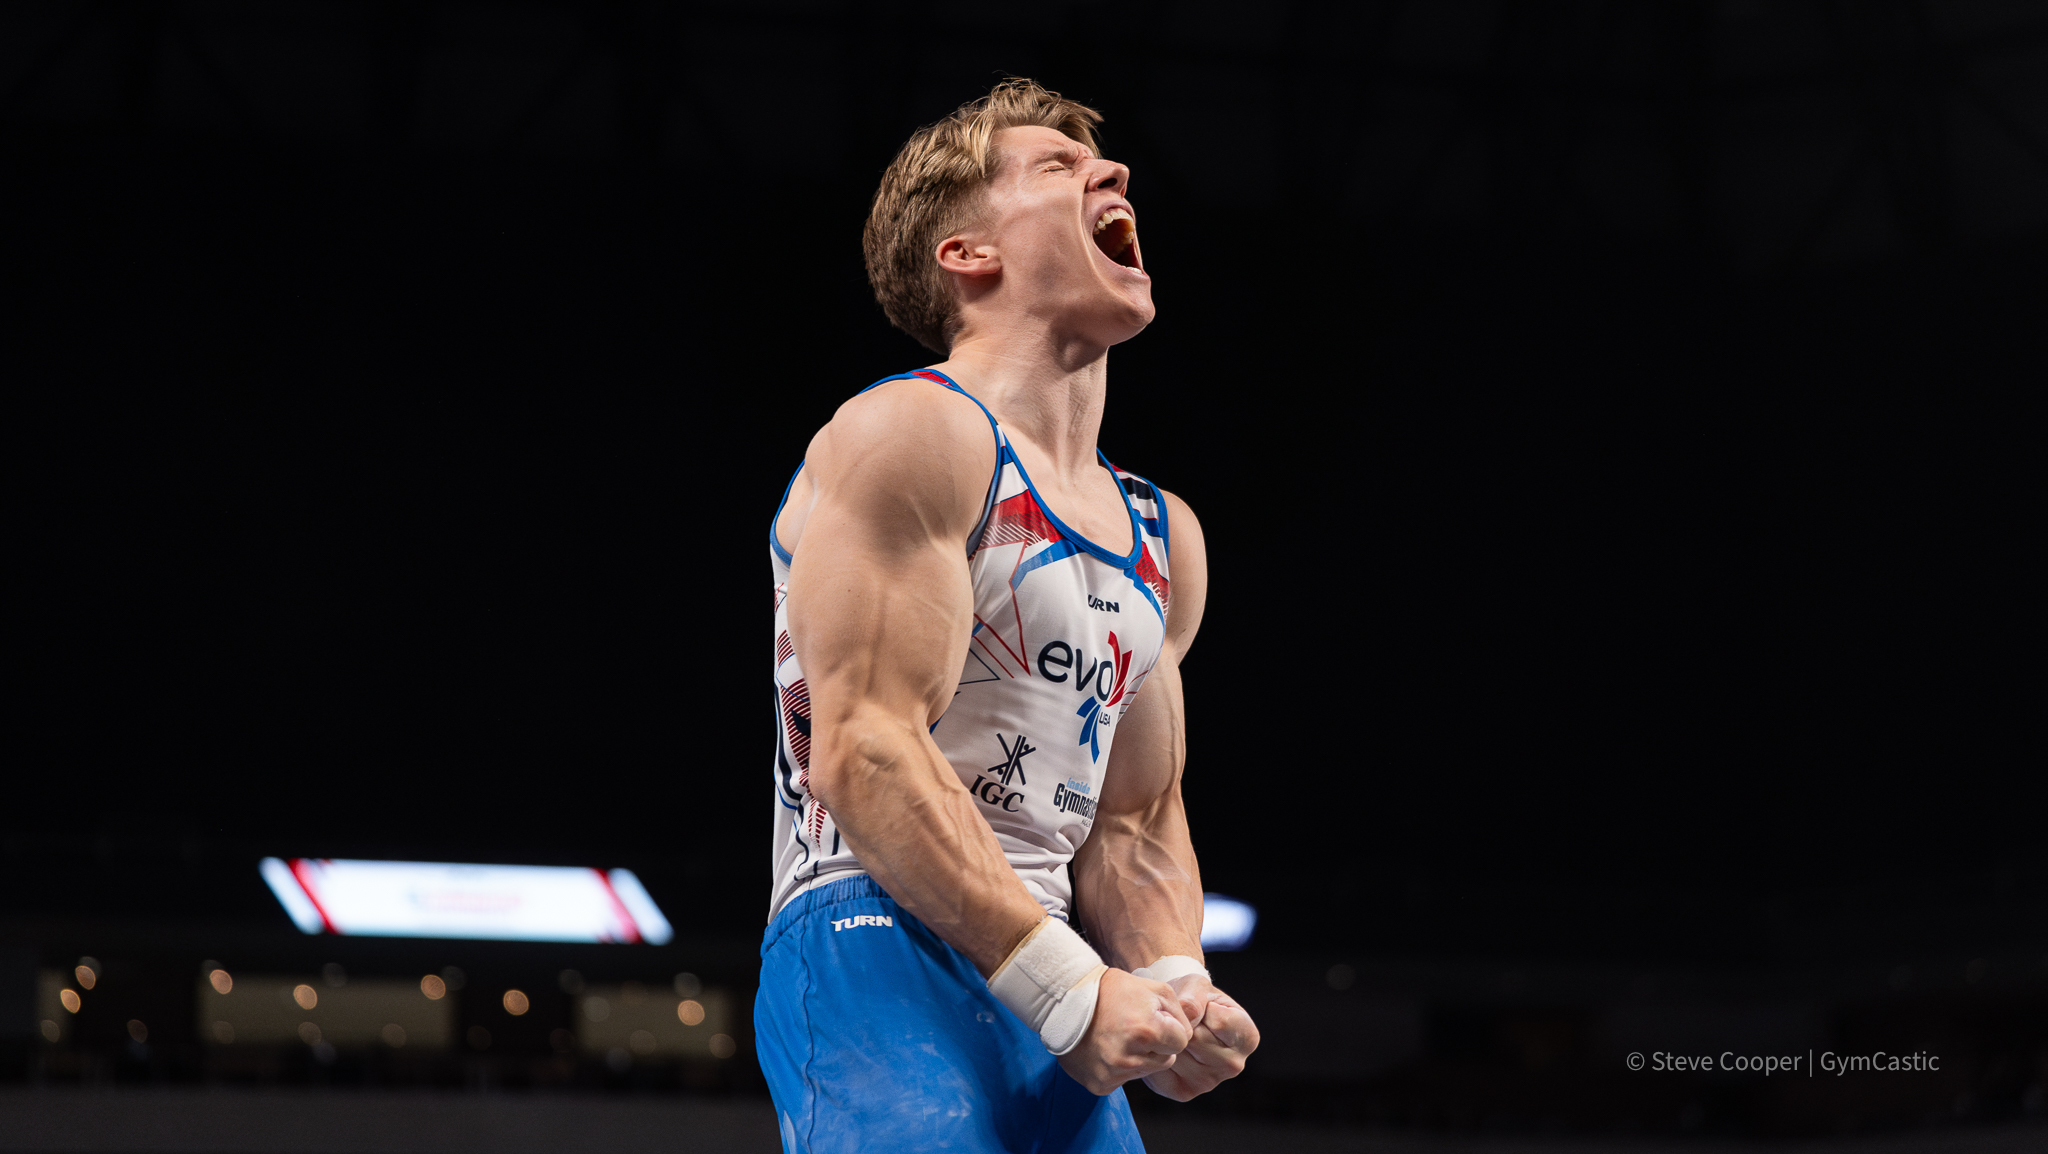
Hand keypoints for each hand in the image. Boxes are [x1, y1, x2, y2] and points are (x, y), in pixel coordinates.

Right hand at [1057, 968, 1191, 1094]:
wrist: (1066, 999)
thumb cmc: (1112, 990)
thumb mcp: (1154, 989)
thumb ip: (1180, 1013)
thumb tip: (1187, 1036)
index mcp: (1146, 1031)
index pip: (1181, 1043)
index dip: (1170, 1029)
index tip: (1153, 1019)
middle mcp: (1129, 1058)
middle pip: (1165, 1060)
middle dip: (1156, 1045)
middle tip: (1134, 1026)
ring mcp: (1113, 1073)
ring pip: (1145, 1071)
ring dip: (1138, 1057)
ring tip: (1118, 1035)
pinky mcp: (1100, 1084)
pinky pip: (1123, 1080)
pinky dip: (1118, 1067)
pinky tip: (1106, 1048)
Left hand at [1141, 974, 1259, 1100]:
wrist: (1174, 1017)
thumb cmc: (1193, 999)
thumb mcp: (1197, 986)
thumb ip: (1194, 998)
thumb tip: (1187, 1019)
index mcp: (1247, 1038)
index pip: (1220, 1022)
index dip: (1203, 1008)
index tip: (1202, 1007)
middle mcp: (1233, 1066)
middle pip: (1197, 1040)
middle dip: (1183, 1024)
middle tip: (1183, 1019)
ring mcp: (1209, 1082)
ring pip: (1178, 1054)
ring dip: (1167, 1038)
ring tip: (1174, 1032)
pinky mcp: (1183, 1091)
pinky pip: (1163, 1069)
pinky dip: (1156, 1053)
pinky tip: (1164, 1046)